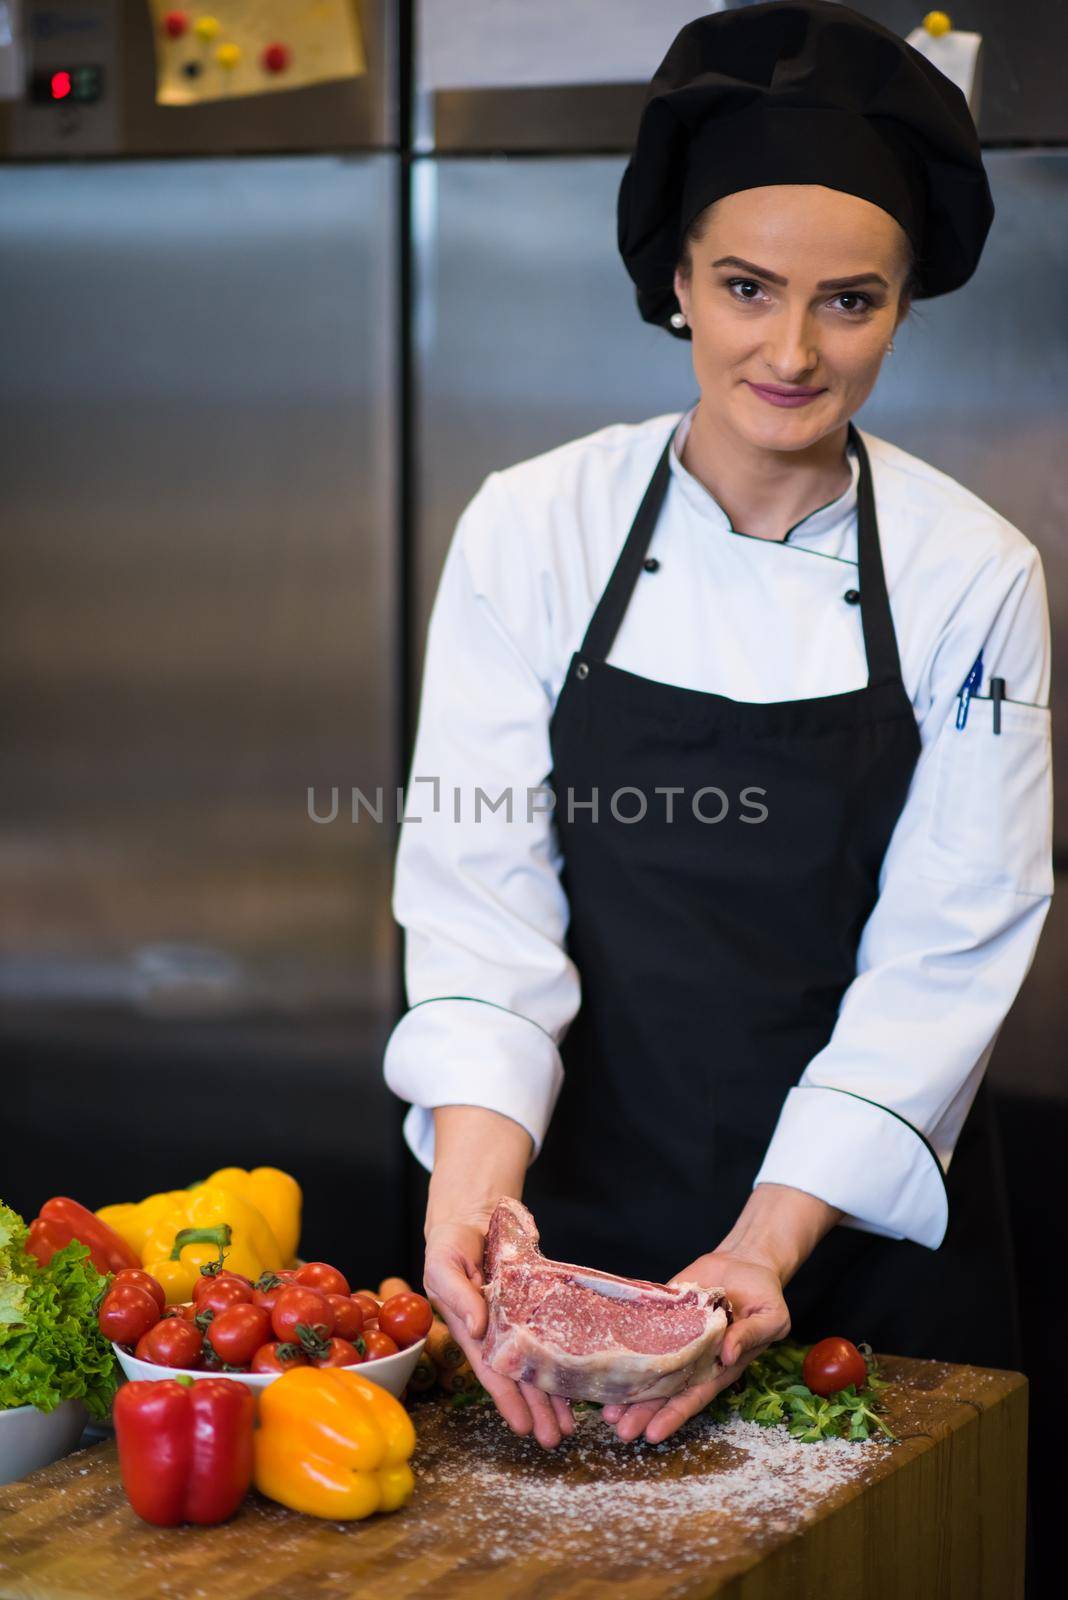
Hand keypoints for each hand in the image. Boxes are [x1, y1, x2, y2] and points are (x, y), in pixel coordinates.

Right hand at [422, 1209, 574, 1449]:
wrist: (473, 1218)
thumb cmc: (450, 1244)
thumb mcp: (444, 1265)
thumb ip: (458, 1296)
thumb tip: (477, 1328)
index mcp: (471, 1329)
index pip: (491, 1370)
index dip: (506, 1399)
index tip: (521, 1425)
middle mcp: (495, 1332)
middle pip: (518, 1377)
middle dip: (535, 1409)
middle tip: (554, 1439)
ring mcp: (516, 1320)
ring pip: (536, 1364)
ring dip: (551, 1395)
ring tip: (569, 1425)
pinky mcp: (534, 1304)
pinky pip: (550, 1336)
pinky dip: (560, 1359)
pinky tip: (576, 1381)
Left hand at [600, 1249, 789, 1444]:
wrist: (747, 1263)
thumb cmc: (765, 1298)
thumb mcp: (770, 1318)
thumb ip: (750, 1336)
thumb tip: (728, 1353)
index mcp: (718, 1366)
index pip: (692, 1397)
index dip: (673, 1416)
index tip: (653, 1434)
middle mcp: (692, 1356)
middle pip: (664, 1389)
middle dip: (641, 1410)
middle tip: (618, 1428)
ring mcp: (675, 1334)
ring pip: (648, 1363)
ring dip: (628, 1385)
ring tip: (605, 1408)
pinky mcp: (664, 1309)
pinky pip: (643, 1325)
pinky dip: (625, 1340)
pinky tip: (605, 1354)